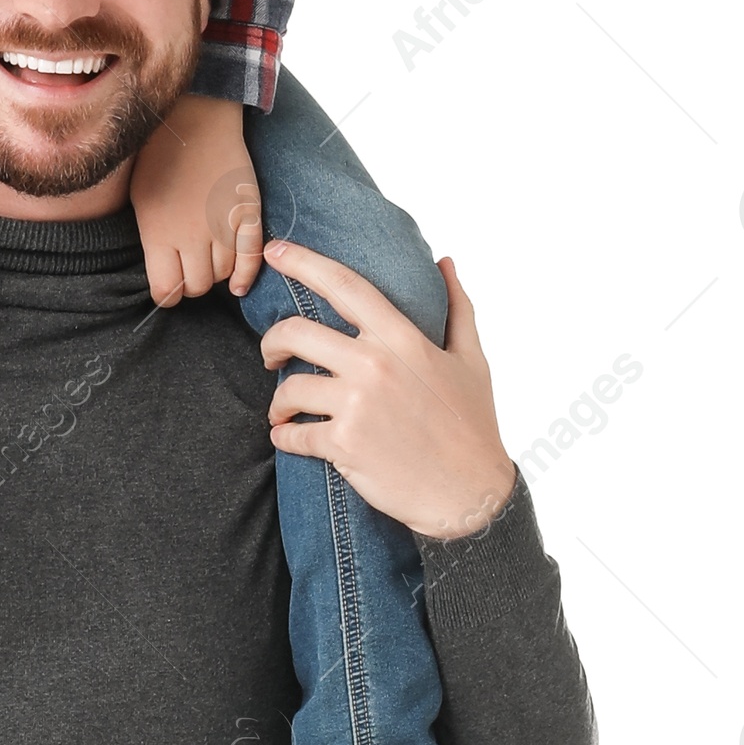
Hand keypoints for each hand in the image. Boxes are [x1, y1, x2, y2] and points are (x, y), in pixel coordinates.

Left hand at [128, 93, 262, 305]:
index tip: (167, 289)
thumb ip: (152, 240)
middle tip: (188, 272)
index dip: (167, 295)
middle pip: (197, 286)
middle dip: (191, 285)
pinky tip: (239, 286)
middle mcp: (192, 235)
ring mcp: (223, 224)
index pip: (166, 291)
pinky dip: (246, 276)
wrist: (195, 118)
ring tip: (208, 263)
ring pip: (224, 275)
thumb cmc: (159, 157)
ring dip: (216, 275)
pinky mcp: (248, 212)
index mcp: (158, 233)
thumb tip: (163, 275)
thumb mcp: (140, 201)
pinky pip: (252, 257)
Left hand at [258, 246, 517, 542]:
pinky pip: (293, 434)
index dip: (304, 262)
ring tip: (283, 408)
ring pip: (289, 387)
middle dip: (272, 340)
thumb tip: (446, 263)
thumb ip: (457, 307)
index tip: (275, 250)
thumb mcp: (472, 360)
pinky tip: (287, 437)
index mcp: (403, 339)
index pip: (344, 286)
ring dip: (278, 400)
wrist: (470, 494)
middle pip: (297, 333)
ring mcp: (357, 406)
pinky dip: (283, 436)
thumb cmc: (473, 427)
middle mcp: (375, 365)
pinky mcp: (344, 445)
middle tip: (270, 354)